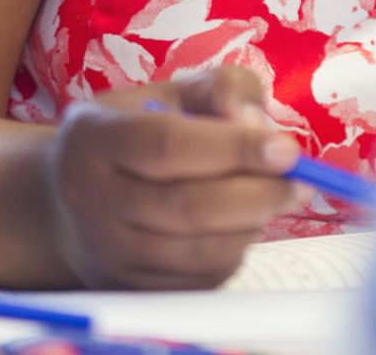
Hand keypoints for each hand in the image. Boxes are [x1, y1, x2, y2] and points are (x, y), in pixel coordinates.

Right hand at [46, 66, 302, 289]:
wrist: (75, 196)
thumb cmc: (135, 131)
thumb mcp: (169, 92)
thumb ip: (221, 89)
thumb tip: (257, 125)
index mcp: (93, 135)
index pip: (168, 145)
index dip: (233, 149)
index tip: (286, 150)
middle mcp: (89, 196)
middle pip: (187, 206)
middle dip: (258, 194)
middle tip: (300, 182)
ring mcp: (106, 249)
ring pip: (199, 249)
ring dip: (250, 225)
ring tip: (269, 198)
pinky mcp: (129, 286)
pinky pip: (200, 278)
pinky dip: (234, 251)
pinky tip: (237, 224)